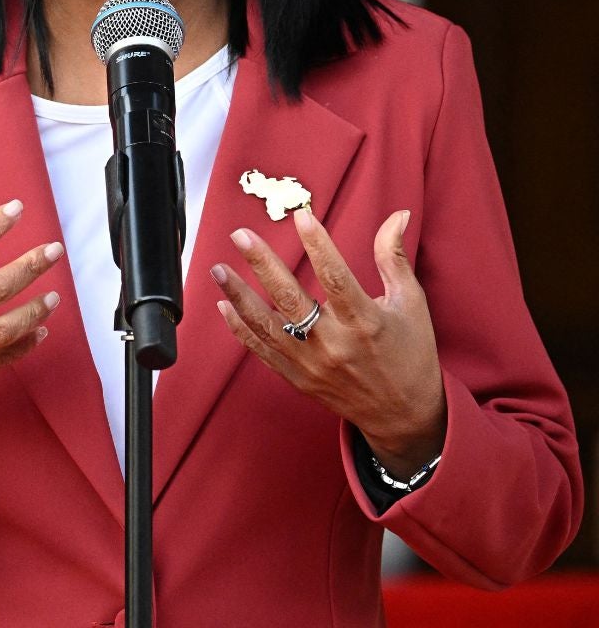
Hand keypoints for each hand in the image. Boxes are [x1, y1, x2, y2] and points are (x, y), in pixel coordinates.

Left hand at [213, 207, 446, 474]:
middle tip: (241, 235)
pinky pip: (262, 351)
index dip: (319, 245)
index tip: (300, 216)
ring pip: (267, 326)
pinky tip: (223, 305)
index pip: (336, 277)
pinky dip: (240, 329)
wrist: (403, 415)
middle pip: (291, 299)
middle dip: (262, 264)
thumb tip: (397, 215)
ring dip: (238, 296)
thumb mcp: (411, 303)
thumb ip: (394, 258)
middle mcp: (335, 344)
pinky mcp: (297, 378)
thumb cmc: (410, 352)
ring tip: (218, 269)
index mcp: (366, 322)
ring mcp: (311, 364)